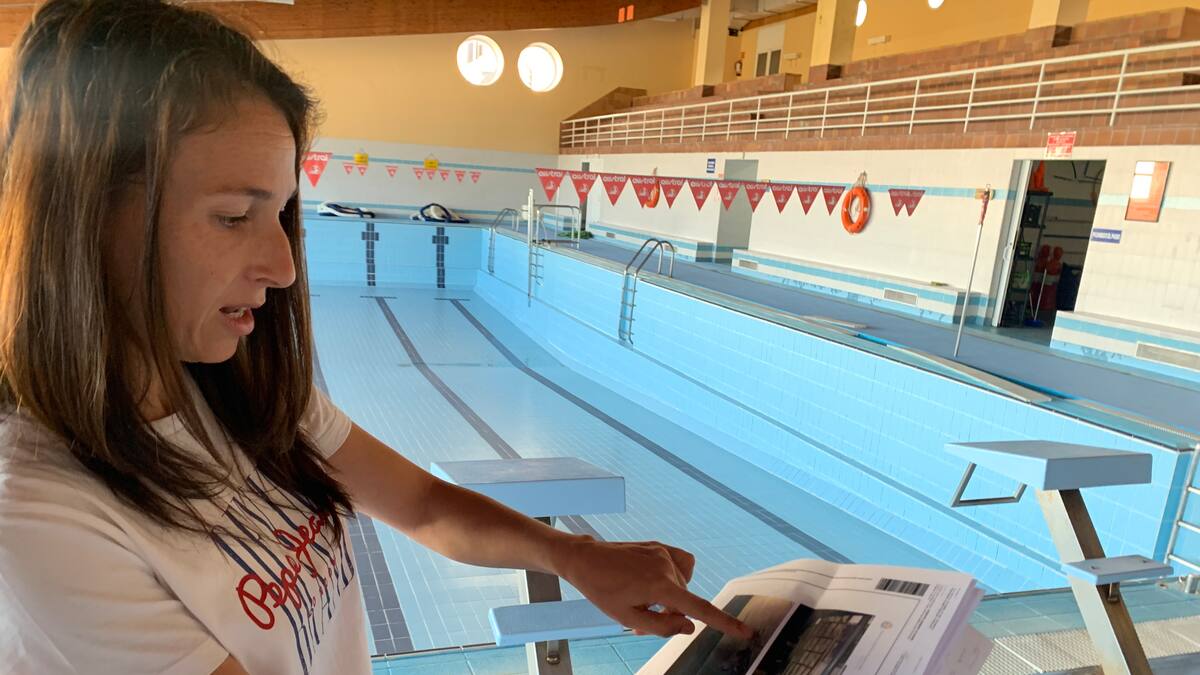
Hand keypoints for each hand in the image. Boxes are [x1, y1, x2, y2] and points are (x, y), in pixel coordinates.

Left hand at [554, 536, 751, 639]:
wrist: (586, 559)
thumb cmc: (602, 590)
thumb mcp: (628, 618)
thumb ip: (662, 627)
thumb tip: (688, 627)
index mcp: (659, 587)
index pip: (698, 609)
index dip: (723, 622)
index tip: (745, 631)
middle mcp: (666, 567)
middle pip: (684, 601)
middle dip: (669, 613)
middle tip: (641, 619)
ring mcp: (664, 553)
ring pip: (681, 585)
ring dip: (669, 596)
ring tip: (643, 599)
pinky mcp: (660, 546)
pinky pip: (681, 565)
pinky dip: (674, 577)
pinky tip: (656, 580)